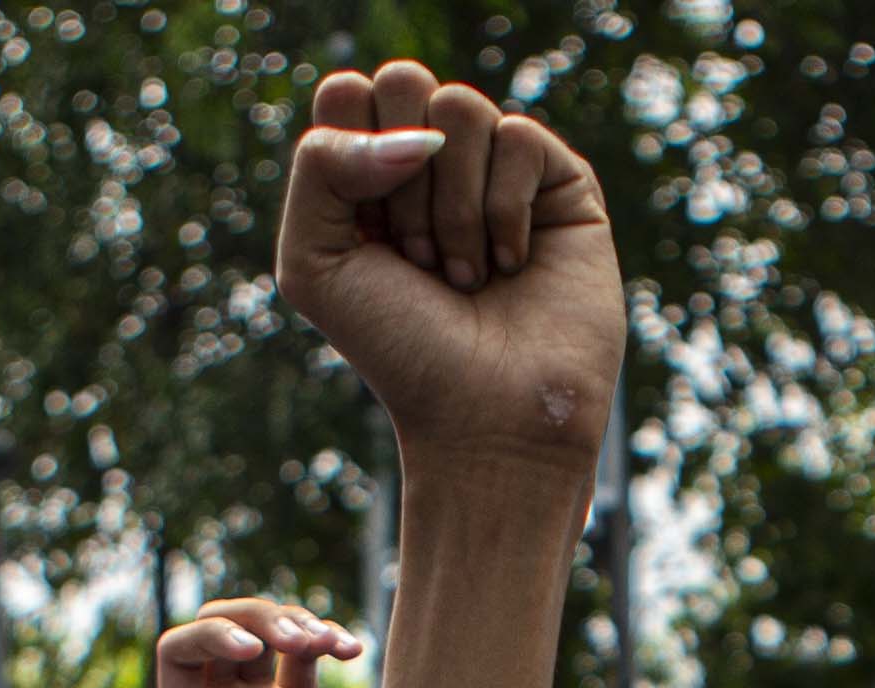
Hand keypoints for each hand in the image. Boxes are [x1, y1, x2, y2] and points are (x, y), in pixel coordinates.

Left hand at [157, 598, 356, 687]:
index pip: (180, 651)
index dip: (212, 635)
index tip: (253, 649)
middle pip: (223, 629)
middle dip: (259, 620)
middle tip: (300, 639)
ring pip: (266, 638)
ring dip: (295, 626)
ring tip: (330, 644)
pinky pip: (305, 662)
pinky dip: (325, 645)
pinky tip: (350, 649)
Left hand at [275, 67, 619, 483]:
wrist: (486, 419)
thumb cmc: (400, 349)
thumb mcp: (314, 261)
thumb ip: (322, 165)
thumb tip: (415, 133)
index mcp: (370, 170)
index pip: (349, 91)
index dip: (351, 150)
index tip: (366, 234)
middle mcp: (434, 161)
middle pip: (406, 82)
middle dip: (401, 181)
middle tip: (416, 258)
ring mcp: (498, 169)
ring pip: (461, 108)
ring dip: (453, 207)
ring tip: (464, 275)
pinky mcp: (560, 184)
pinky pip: (519, 137)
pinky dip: (503, 212)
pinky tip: (511, 266)